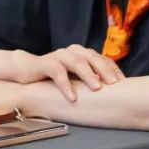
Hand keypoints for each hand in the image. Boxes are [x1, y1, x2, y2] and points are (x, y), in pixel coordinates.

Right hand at [9, 45, 123, 101]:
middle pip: (92, 58)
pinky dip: (66, 85)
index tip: (122, 82)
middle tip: (113, 84)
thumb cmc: (55, 76)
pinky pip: (57, 72)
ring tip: (97, 88)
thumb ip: (89, 78)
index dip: (112, 69)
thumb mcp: (75, 76)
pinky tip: (72, 97)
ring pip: (77, 62)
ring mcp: (59, 56)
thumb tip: (112, 92)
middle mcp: (72, 51)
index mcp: (82, 53)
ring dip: (88, 75)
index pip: (102, 58)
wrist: (27, 70)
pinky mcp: (46, 63)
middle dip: (104, 70)